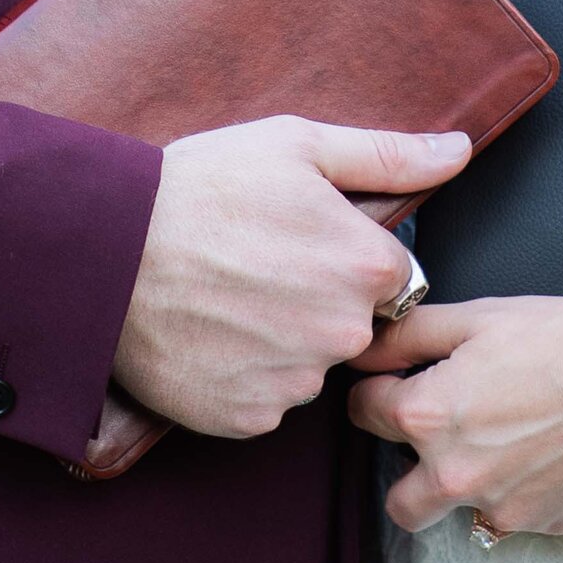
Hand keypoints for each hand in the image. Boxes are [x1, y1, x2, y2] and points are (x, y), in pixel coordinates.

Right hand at [113, 118, 468, 440]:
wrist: (104, 248)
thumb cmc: (199, 187)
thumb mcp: (297, 146)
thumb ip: (387, 155)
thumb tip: (458, 151)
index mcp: (365, 265)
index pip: (391, 274)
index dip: (346, 255)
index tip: (298, 242)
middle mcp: (342, 332)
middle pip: (354, 323)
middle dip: (318, 300)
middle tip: (257, 267)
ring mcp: (294, 381)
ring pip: (310, 363)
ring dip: (282, 341)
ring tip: (226, 300)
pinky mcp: (246, 417)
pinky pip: (265, 399)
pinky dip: (243, 376)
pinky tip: (210, 337)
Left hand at [347, 291, 562, 536]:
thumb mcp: (479, 316)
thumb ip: (409, 335)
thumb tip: (367, 349)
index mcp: (430, 417)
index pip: (366, 415)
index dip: (379, 394)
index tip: (395, 388)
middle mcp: (456, 476)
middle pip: (401, 501)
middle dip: (410, 472)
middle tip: (443, 437)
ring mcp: (503, 509)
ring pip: (466, 511)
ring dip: (475, 484)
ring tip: (514, 441)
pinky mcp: (548, 525)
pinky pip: (521, 515)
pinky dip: (529, 490)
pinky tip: (558, 452)